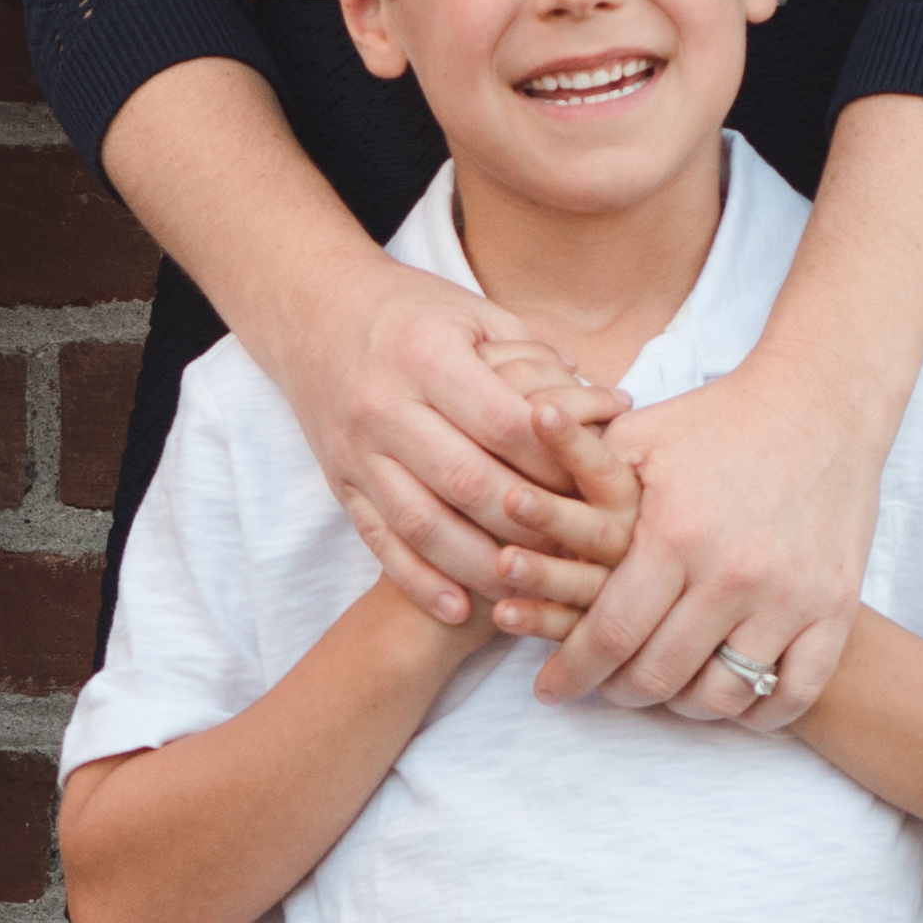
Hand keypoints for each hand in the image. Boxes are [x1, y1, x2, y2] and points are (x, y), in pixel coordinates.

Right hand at [276, 254, 639, 628]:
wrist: (316, 314)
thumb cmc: (414, 314)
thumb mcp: (476, 315)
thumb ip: (538, 363)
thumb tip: (606, 408)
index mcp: (426, 354)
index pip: (504, 424)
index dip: (556, 462)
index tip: (599, 488)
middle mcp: (384, 404)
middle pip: (467, 481)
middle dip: (529, 523)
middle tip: (580, 549)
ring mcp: (355, 449)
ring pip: (423, 524)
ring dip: (480, 565)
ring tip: (531, 588)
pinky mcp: (339, 482)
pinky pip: (380, 542)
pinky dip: (419, 580)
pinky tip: (458, 608)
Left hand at [521, 345, 881, 729]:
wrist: (819, 405)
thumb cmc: (716, 422)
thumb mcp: (636, 440)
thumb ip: (576, 487)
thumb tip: (510, 516)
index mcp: (673, 535)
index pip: (610, 633)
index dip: (573, 672)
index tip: (550, 690)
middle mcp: (731, 574)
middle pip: (659, 675)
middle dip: (619, 691)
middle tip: (606, 686)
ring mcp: (789, 596)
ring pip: (722, 695)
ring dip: (684, 704)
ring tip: (665, 690)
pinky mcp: (834, 607)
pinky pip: (793, 693)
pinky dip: (757, 712)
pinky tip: (731, 699)